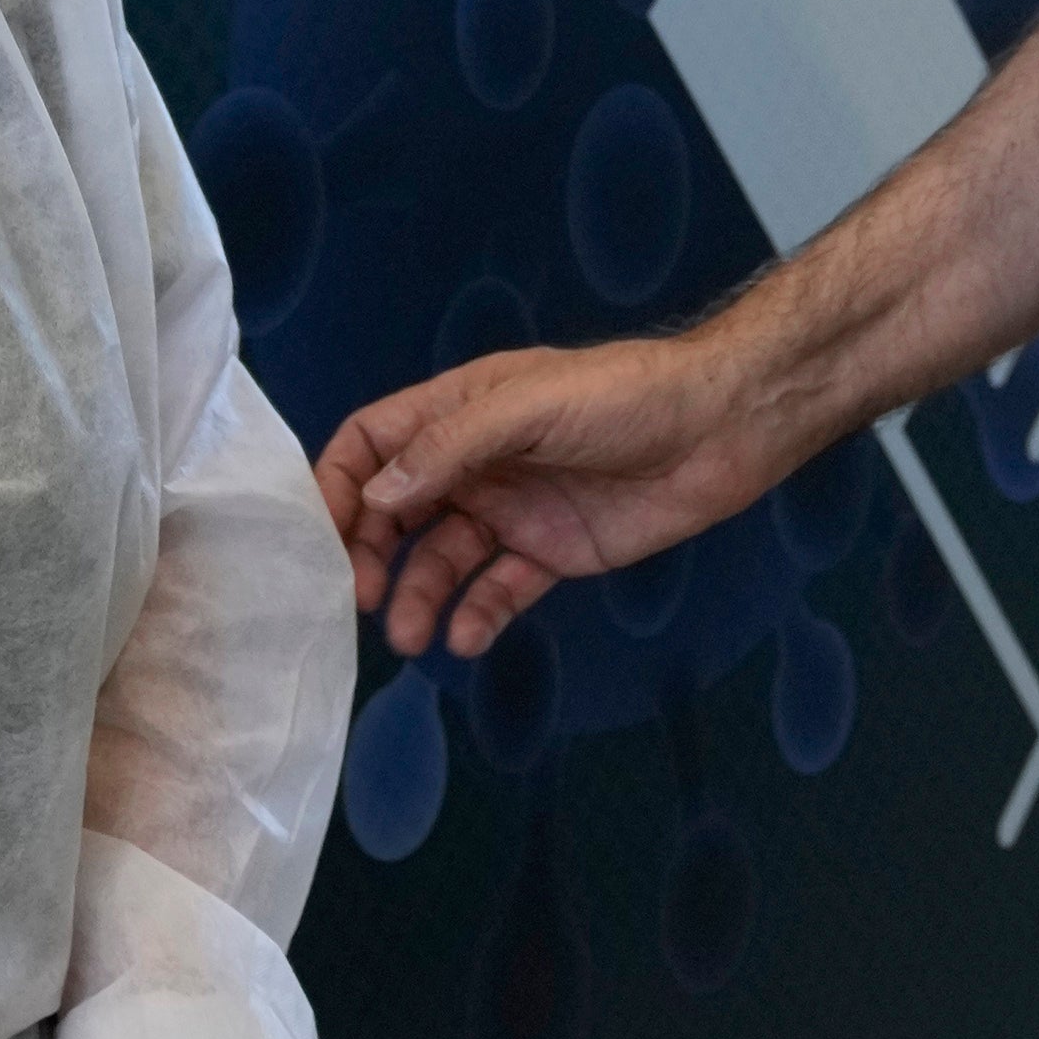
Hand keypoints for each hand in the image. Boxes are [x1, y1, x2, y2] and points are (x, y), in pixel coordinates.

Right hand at [319, 332, 791, 658]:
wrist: (721, 428)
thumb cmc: (624, 398)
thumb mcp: (528, 405)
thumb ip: (450, 447)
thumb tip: (376, 496)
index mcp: (460, 410)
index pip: (374, 443)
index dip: (340, 484)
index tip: (316, 536)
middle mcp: (476, 462)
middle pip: (396, 511)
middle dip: (369, 553)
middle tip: (358, 598)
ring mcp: (513, 509)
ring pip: (442, 559)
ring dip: (418, 596)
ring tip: (411, 637)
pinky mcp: (552, 552)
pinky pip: (498, 590)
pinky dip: (476, 615)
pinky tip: (466, 639)